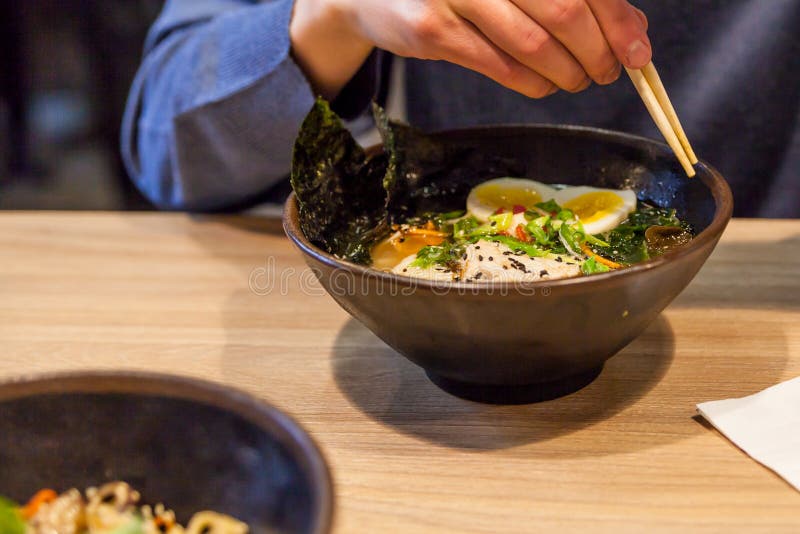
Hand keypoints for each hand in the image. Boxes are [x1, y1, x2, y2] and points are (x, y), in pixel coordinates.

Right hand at [290, 0, 650, 98]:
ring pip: (533, 44)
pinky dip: (533, 83)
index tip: (639, 52)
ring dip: (569, 72)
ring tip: (581, 80)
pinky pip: (499, 66)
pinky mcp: (431, 30)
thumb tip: (630, 29)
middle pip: (566, 9)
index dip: (618, 18)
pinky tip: (547, 85)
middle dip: (598, 51)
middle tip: (609, 71)